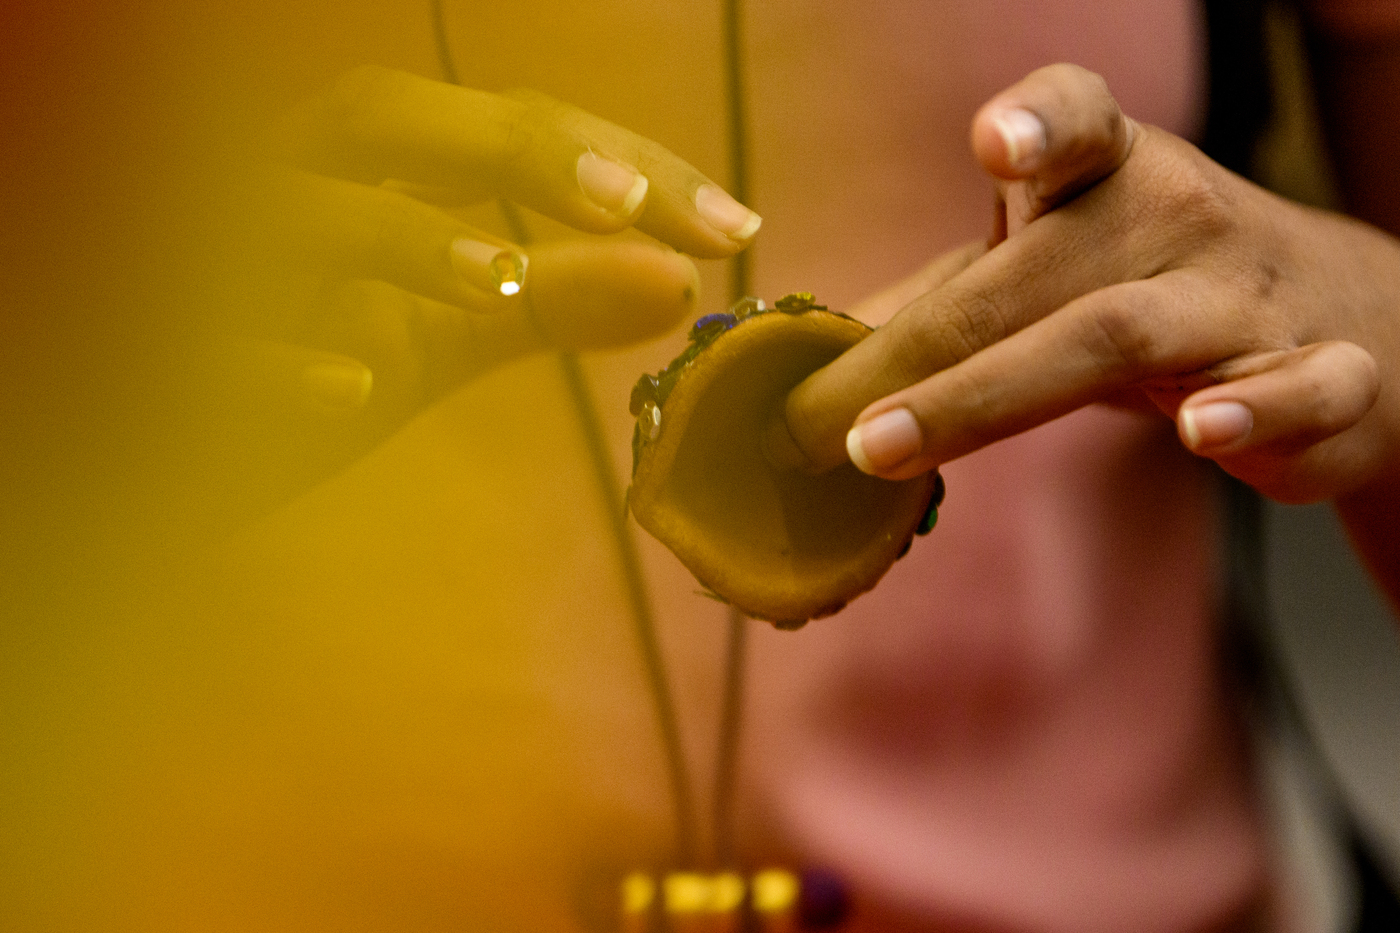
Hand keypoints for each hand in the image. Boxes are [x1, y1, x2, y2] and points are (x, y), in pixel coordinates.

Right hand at [218, 67, 760, 494]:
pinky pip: (196, 340)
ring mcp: (203, 265)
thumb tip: (676, 277)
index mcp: (360, 171)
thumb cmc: (305, 370)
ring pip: (288, 208)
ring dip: (400, 238)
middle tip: (632, 208)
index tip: (732, 225)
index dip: (617, 160)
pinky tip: (349, 393)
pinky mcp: (154, 359)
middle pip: (383, 116)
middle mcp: (283, 186)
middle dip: (514, 151)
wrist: (168, 460)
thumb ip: (547, 299)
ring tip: (502, 281)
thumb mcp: (439, 334)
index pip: (500, 130)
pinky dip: (272, 360)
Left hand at [778, 64, 1399, 505]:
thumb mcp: (1043, 272)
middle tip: (827, 428)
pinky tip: (1199, 431)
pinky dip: (1255, 410)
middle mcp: (1175, 218)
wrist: (1343, 318)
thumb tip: (804, 363)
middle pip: (1043, 278)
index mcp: (1103, 173)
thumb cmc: (1147, 285)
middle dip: (924, 355)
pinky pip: (1302, 387)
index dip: (1038, 122)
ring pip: (1130, 334)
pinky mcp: (1325, 376)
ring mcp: (1247, 296)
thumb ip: (939, 307)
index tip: (994, 142)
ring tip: (899, 442)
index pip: (1077, 119)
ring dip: (1001, 393)